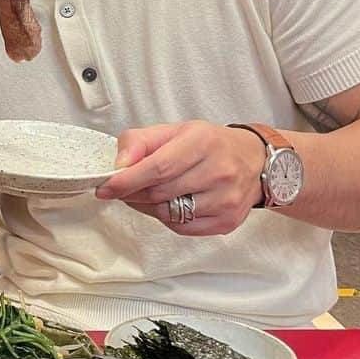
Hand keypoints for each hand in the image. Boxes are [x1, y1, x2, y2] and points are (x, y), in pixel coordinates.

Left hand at [95, 121, 265, 234]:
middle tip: (123, 188)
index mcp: (202, 143)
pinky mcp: (226, 221)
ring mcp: (225, 199)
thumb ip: (140, 141)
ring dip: (149, 206)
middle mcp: (218, 171)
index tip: (105, 187)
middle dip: (133, 193)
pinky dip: (168, 218)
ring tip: (149, 193)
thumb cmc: (210, 145)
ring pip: (168, 213)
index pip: (157, 167)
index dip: (127, 180)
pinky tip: (171, 203)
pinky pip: (182, 227)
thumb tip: (118, 164)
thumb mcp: (174, 131)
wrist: (254, 161)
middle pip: (159, 192)